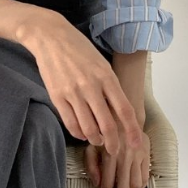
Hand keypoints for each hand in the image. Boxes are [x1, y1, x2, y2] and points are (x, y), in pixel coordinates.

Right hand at [22, 12, 143, 155]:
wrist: (51, 37)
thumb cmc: (79, 49)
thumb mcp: (102, 64)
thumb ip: (110, 86)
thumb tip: (119, 111)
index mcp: (107, 77)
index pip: (124, 110)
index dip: (132, 130)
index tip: (135, 143)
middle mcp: (91, 86)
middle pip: (107, 125)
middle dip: (113, 143)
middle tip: (114, 150)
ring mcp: (73, 93)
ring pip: (88, 129)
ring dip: (95, 139)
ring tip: (97, 140)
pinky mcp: (57, 96)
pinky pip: (71, 123)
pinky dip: (79, 133)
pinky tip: (82, 133)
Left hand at [84, 124, 149, 187]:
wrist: (121, 116)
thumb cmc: (104, 133)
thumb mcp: (91, 147)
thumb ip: (91, 166)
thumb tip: (97, 183)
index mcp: (110, 154)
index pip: (108, 183)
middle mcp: (125, 156)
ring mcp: (138, 155)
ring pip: (136, 185)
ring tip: (122, 187)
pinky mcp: (147, 154)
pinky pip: (145, 177)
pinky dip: (139, 184)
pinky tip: (132, 181)